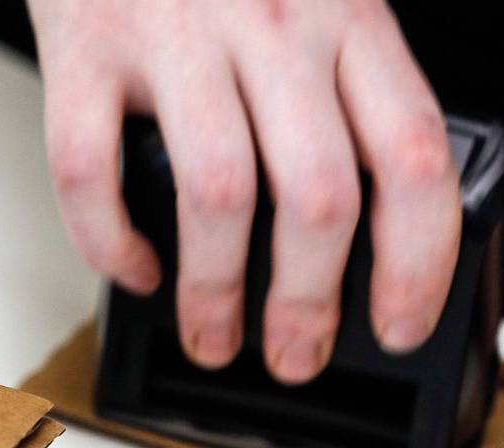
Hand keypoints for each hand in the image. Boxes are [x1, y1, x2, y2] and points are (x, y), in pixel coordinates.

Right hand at [27, 0, 460, 381]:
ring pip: (216, 193)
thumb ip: (343, 94)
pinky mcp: (86, 50)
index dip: (417, 263)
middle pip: (317, 194)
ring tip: (212, 336)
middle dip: (309, 304)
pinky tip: (130, 268)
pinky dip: (108, 243)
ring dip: (215, 292)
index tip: (397, 327)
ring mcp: (175, 39)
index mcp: (347, 21)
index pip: (412, 157)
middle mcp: (273, 28)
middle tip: (294, 355)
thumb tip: (350, 234)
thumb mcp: (319, 4)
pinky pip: (91, 172)